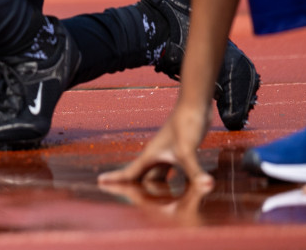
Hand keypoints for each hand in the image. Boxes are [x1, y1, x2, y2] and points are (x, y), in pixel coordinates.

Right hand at [98, 106, 212, 189]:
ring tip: (151, 201)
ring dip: (154, 187)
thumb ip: (195, 171)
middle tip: (122, 197)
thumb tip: (206, 187)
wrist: (195, 105)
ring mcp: (168, 154)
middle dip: (132, 187)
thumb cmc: (186, 123)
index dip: (115, 178)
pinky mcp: (180, 153)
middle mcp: (157, 156)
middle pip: (141, 177)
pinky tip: (180, 188)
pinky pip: (172, 172)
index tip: (99, 182)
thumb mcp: (187, 150)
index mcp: (151, 156)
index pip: (129, 171)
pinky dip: (173, 182)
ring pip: (157, 176)